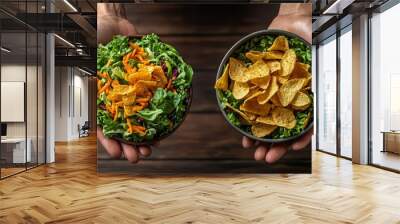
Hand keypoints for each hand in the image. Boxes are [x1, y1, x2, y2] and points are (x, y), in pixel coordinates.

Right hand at [97, 4, 152, 162]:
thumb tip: (95, 83)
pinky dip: (154, 124)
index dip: (110, 142)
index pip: (103, 127)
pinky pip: (150, 111)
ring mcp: (133, 98)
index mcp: (102, 100)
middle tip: (137, 156)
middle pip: (123, 131)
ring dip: (142, 140)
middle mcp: (118, 101)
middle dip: (129, 146)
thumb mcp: (95, 60)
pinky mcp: (146, 92)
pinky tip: (160, 133)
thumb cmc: (100, 40)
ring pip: (137, 125)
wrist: (115, 27)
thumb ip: (97, 75)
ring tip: (149, 150)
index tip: (117, 152)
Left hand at [242, 4, 312, 162]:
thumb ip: (314, 73)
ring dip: (261, 140)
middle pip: (285, 129)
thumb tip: (316, 86)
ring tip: (253, 152)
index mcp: (307, 98)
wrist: (288, 27)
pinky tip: (243, 134)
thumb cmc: (306, 37)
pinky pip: (254, 111)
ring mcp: (274, 98)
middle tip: (266, 158)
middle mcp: (291, 100)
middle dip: (276, 146)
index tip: (294, 147)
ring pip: (268, 124)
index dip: (301, 138)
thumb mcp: (314, 55)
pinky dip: (250, 124)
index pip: (307, 124)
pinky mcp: (260, 92)